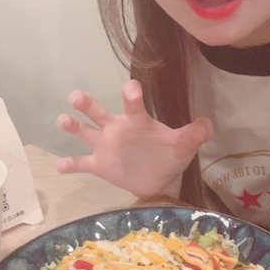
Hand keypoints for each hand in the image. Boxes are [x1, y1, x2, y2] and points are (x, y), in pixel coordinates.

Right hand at [55, 80, 212, 198]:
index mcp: (136, 121)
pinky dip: (71, 164)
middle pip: (98, 112)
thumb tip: (209, 124)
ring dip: (73, 126)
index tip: (131, 90)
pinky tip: (60, 166)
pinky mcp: (99, 165)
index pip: (132, 103)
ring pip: (84, 132)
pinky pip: (82, 163)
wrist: (158, 180)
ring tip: (63, 120)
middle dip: (86, 104)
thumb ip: (194, 134)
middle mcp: (116, 129)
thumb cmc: (167, 155)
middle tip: (75, 96)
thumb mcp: (183, 145)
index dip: (132, 95)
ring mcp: (105, 146)